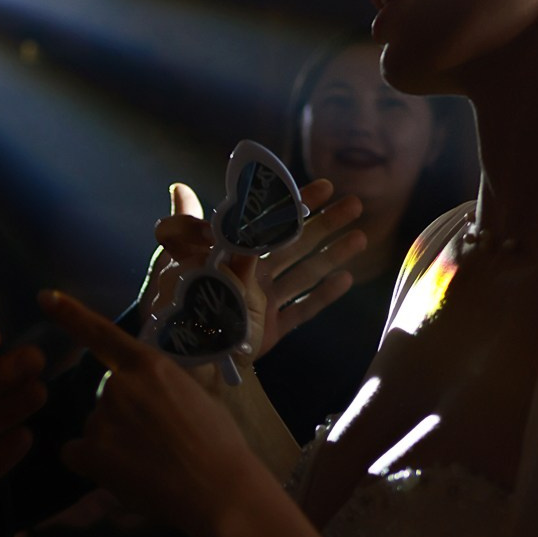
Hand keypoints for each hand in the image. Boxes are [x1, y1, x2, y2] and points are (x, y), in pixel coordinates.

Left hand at [44, 287, 263, 536]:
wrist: (219, 489)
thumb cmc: (219, 445)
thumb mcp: (195, 396)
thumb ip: (161, 388)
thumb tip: (150, 400)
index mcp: (149, 365)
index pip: (102, 334)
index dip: (71, 315)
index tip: (44, 296)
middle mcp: (118, 384)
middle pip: (107, 396)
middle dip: (122, 416)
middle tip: (158, 444)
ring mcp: (102, 417)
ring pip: (95, 428)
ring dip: (112, 444)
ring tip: (152, 465)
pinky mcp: (91, 452)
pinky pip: (76, 454)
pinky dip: (93, 466)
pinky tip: (125, 475)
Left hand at [143, 178, 366, 358]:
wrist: (178, 351)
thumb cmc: (176, 302)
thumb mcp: (178, 260)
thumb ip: (187, 228)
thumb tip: (180, 188)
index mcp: (237, 253)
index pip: (272, 220)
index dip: (298, 202)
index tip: (325, 186)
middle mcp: (255, 273)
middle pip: (298, 243)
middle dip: (327, 223)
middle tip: (356, 204)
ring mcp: (265, 302)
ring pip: (307, 272)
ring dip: (334, 254)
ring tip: (361, 238)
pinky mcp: (270, 330)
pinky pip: (302, 311)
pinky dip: (323, 296)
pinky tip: (346, 280)